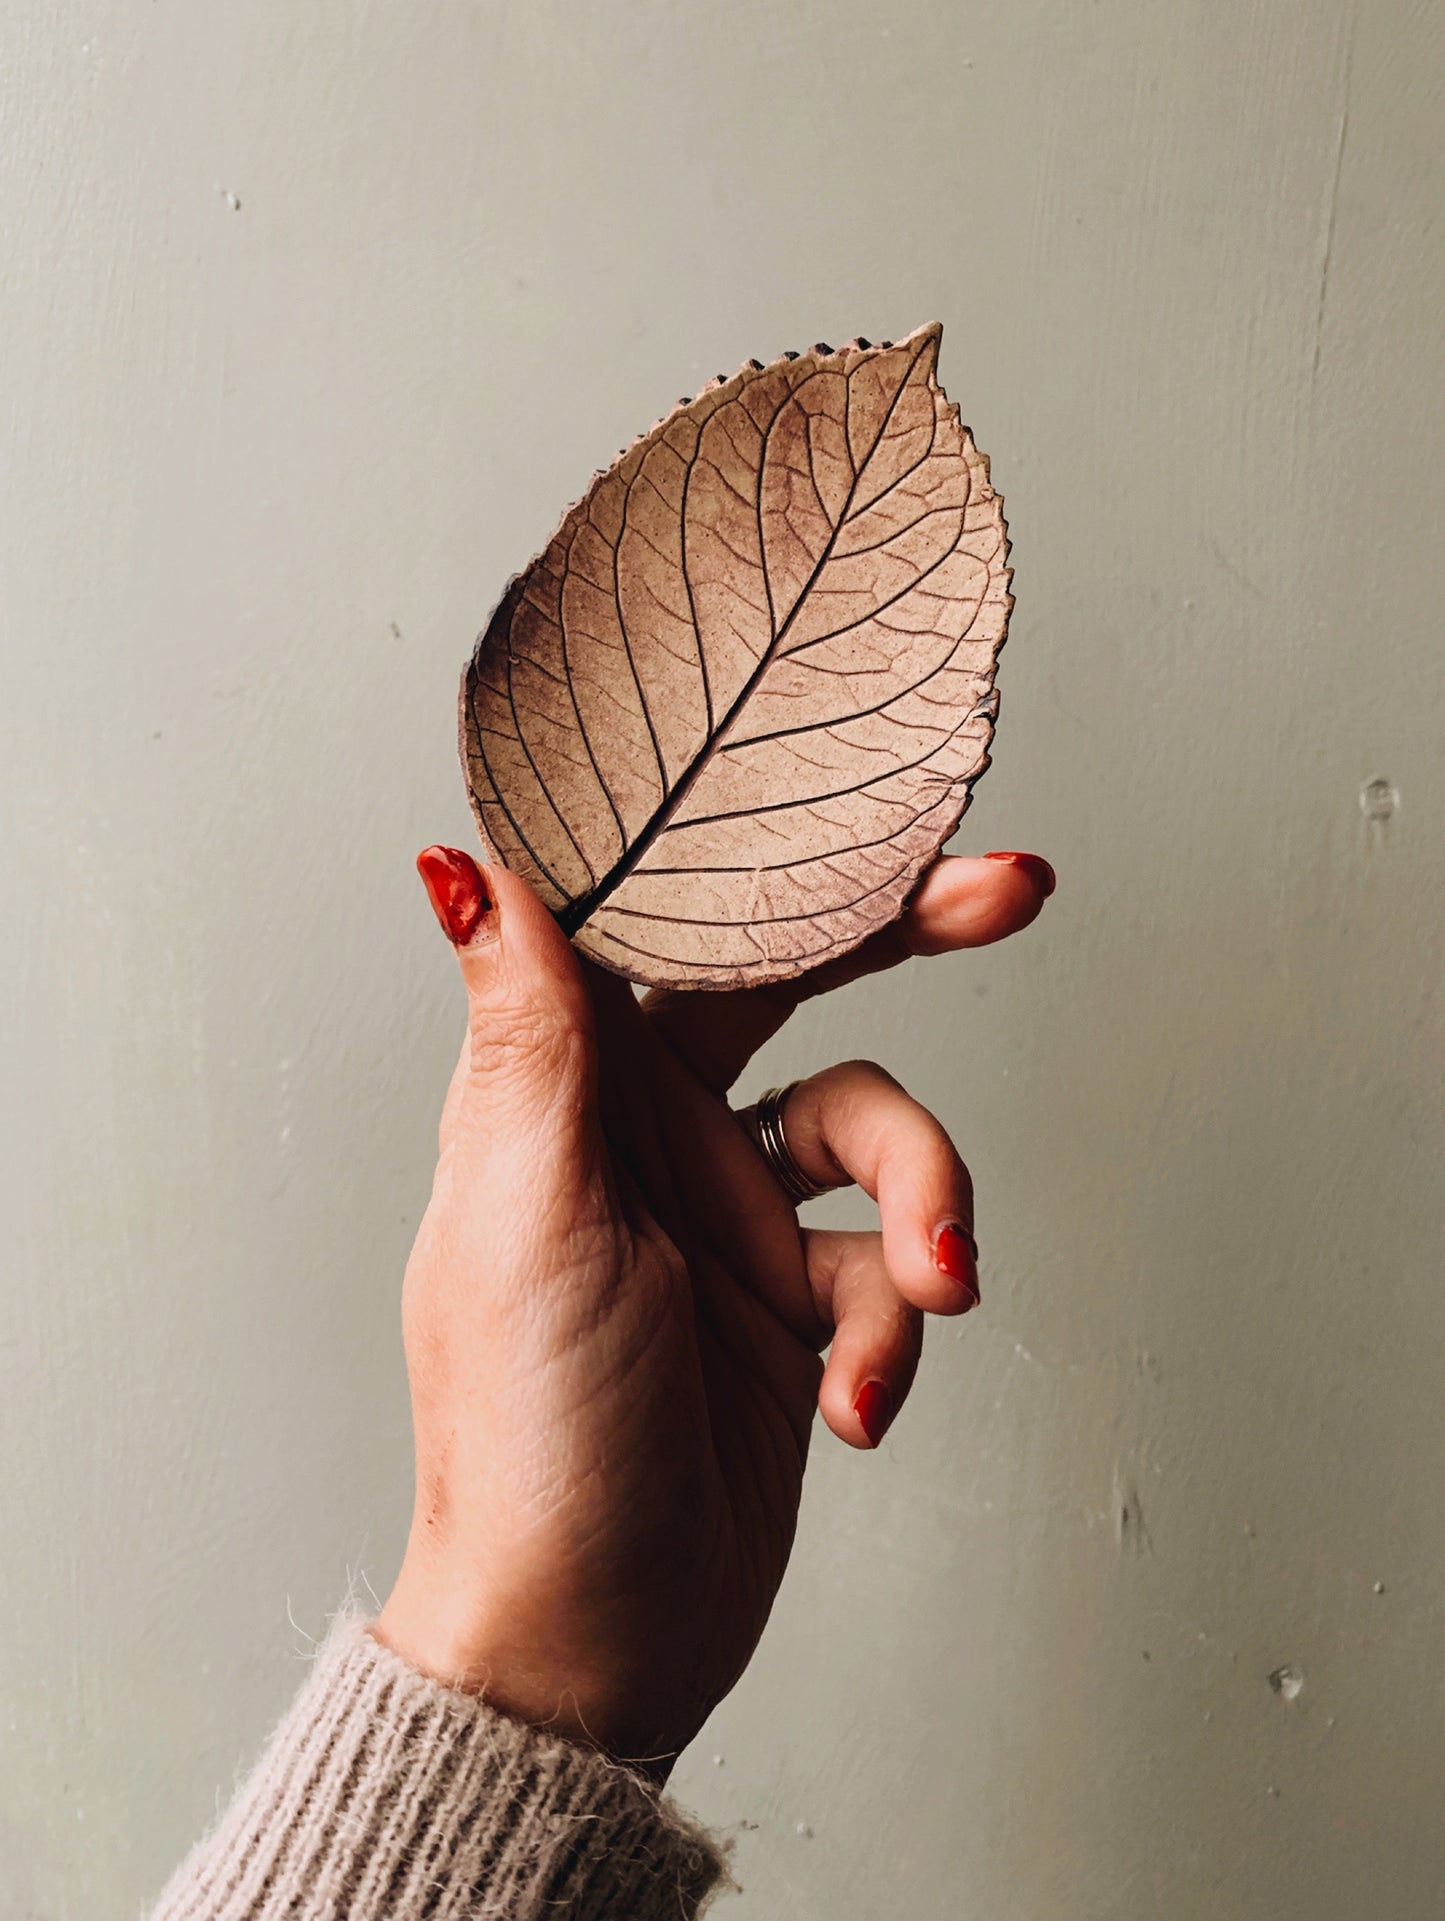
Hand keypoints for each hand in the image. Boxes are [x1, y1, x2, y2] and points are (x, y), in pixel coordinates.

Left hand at [375, 845, 1053, 1771]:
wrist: (592, 1640)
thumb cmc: (526, 1432)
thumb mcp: (527, 1216)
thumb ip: (531, 1038)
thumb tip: (463, 863)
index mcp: (568, 1087)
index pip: (668, 922)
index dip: (756, 850)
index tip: (849, 791)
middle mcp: (655, 1133)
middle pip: (796, 984)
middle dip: (906, 937)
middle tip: (1011, 891)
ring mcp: (734, 1219)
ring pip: (879, 1136)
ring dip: (927, 1203)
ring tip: (928, 1292)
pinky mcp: (800, 1306)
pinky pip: (890, 1269)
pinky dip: (894, 1332)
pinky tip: (857, 1405)